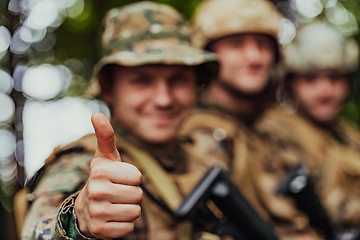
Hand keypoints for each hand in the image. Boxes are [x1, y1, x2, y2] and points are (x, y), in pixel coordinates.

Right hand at [75, 113, 142, 238]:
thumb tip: (96, 114)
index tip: (119, 179)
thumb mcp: (105, 158)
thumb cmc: (102, 179)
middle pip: (138, 195)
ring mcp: (97, 213)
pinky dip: (124, 224)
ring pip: (135, 212)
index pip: (137, 177)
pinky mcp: (101, 231)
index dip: (132, 179)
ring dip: (129, 209)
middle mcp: (96, 192)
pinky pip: (129, 228)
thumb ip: (106, 136)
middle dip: (132, 194)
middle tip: (117, 194)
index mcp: (100, 172)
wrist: (85, 209)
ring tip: (115, 205)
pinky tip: (112, 218)